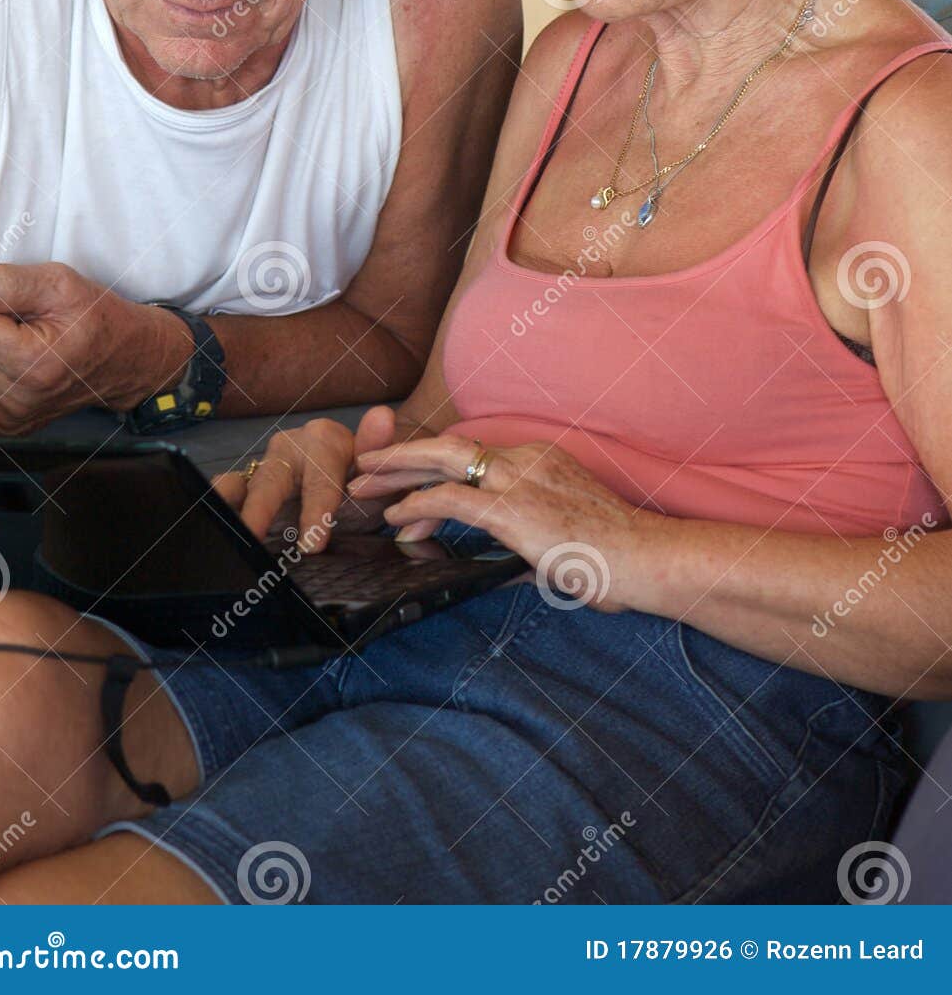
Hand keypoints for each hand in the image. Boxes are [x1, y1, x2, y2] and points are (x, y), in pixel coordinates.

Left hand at [0, 263, 192, 435]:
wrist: (125, 361)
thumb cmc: (94, 317)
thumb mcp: (61, 284)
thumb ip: (8, 282)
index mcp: (32, 364)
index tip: (20, 311)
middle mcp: (16, 400)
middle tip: (21, 327)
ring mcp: (8, 418)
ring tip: (18, 344)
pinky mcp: (2, 426)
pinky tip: (11, 363)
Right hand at [211, 405, 408, 551]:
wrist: (359, 477)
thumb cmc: (366, 478)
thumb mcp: (379, 468)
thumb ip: (378, 447)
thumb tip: (381, 416)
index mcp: (323, 441)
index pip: (319, 480)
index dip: (315, 512)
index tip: (312, 544)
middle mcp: (287, 449)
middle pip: (269, 481)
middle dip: (259, 511)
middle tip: (253, 537)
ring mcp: (263, 468)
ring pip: (236, 485)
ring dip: (227, 507)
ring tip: (221, 533)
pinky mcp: (246, 488)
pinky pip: (226, 497)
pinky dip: (218, 512)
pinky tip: (213, 537)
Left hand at [350, 434, 659, 612]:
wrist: (649, 558)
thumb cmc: (619, 558)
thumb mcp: (567, 544)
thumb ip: (534, 548)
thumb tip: (516, 568)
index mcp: (539, 460)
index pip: (472, 453)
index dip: (432, 463)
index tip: (403, 476)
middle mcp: (526, 458)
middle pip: (448, 445)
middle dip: (401, 454)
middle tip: (364, 467)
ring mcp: (519, 479)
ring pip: (442, 462)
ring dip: (397, 473)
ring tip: (363, 487)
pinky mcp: (513, 509)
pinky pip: (451, 499)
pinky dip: (417, 505)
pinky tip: (395, 517)